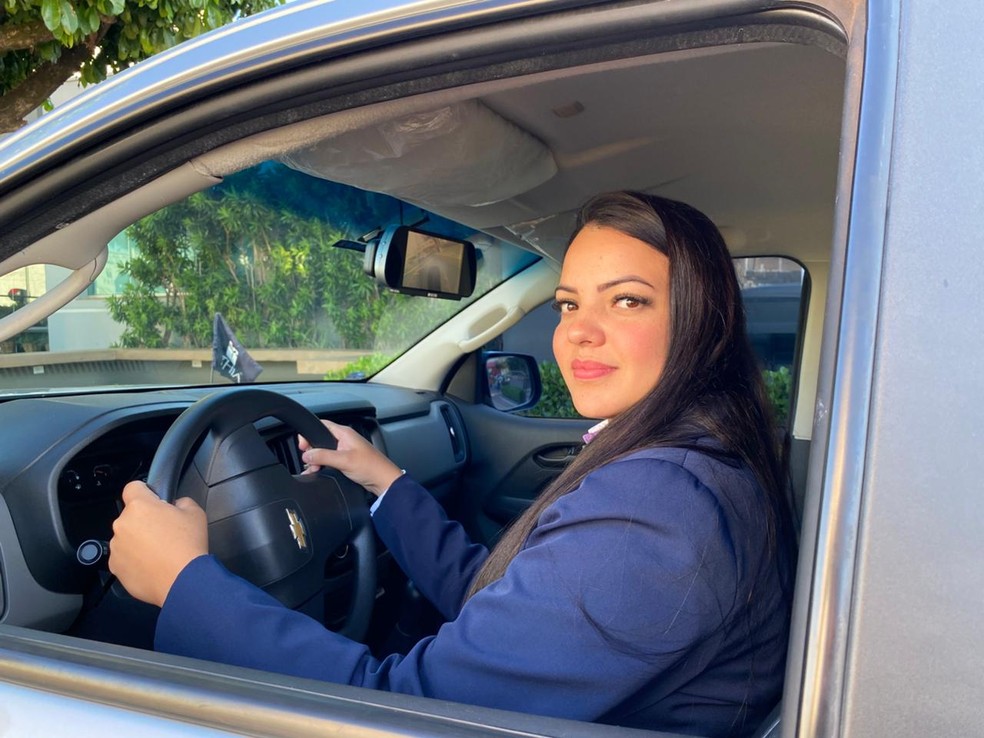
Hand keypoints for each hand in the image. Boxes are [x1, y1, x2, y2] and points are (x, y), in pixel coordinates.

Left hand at [108, 481, 207, 607]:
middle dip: (144, 520)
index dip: (145, 492)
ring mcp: (117, 547)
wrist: (182, 581)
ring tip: (159, 552)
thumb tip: (175, 505)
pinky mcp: (115, 567)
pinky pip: (124, 557)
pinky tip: (152, 565)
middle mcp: (122, 524)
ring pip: (126, 537)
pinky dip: (134, 560)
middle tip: (164, 532)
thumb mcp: (195, 513)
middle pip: (131, 515)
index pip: (133, 487)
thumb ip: (182, 501)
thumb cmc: (188, 545)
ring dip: (138, 540)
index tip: (154, 501)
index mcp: (140, 506)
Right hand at [298, 419, 402, 496]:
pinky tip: (318, 471)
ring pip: (324, 451)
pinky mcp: (346, 461)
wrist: (383, 481)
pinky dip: (322, 465)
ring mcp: (345, 450)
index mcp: (344, 433)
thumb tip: (307, 454)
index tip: (303, 446)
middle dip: (312, 451)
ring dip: (317, 460)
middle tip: (309, 461)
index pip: (321, 425)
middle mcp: (344, 439)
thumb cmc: (371, 467)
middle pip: (320, 440)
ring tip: (314, 469)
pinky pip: (329, 460)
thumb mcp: (344, 460)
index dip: (309, 434)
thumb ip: (323, 456)